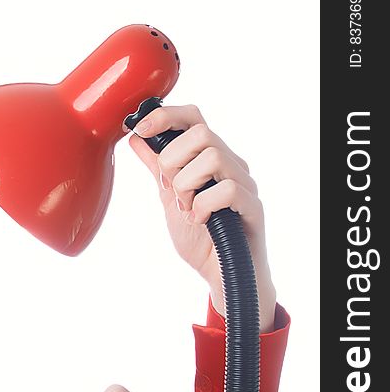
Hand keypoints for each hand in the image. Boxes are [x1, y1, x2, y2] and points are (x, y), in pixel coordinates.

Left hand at [127, 104, 276, 331]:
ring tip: (186, 208)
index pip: (194, 118)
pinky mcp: (253, 208)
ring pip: (214, 157)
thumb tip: (137, 138)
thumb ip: (157, 168)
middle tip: (170, 189)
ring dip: (187, 185)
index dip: (166, 116)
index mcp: (209, 158)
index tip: (140, 129)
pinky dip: (204, 205)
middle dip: (173, 160)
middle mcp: (230, 165)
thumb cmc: (200, 237)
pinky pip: (229, 189)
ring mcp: (245, 184)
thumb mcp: (169, 197)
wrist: (219, 275)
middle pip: (202, 132)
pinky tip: (199, 220)